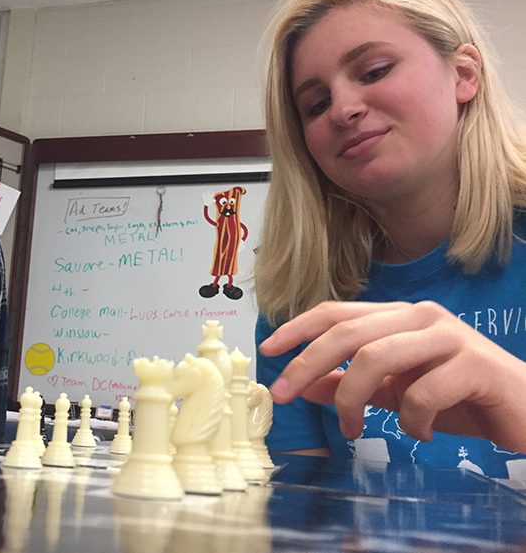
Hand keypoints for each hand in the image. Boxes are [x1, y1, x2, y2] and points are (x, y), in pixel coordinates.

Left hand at [259, 300, 525, 452]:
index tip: (267, 352)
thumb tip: (300, 384)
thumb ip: (350, 385)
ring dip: (353, 398)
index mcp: (399, 317)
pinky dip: (411, 420)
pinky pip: (423, 392)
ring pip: (378, 357)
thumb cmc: (459, 398)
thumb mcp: (395, 392)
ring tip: (353, 430)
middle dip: (307, 364)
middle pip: (348, 332)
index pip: (337, 313)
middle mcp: (422, 317)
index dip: (298, 329)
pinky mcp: (477, 365)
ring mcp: (451, 337)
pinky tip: (421, 433)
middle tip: (283, 396)